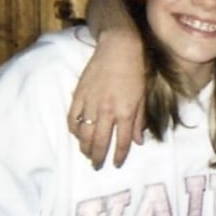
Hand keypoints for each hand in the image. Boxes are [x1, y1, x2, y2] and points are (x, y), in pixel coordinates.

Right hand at [68, 30, 145, 167]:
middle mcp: (107, 111)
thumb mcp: (142, 98)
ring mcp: (90, 103)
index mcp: (125, 112)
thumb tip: (138, 142)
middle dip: (98, 157)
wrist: (118, 49)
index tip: (116, 164)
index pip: (122, 141)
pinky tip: (78, 135)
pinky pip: (72, 119)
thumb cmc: (135, 72)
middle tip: (97, 166)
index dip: (119, 155)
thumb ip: (138, 121)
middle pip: (100, 142)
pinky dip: (74, 130)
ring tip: (87, 154)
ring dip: (84, 147)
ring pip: (84, 134)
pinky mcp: (78, 95)